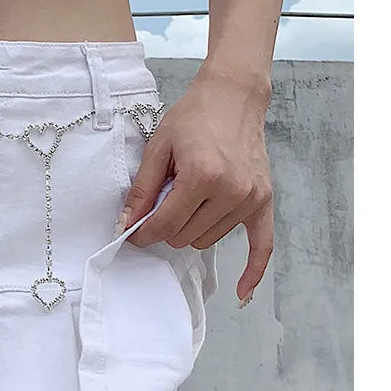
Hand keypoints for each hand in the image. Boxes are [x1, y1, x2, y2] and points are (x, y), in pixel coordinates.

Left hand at [119, 70, 273, 304]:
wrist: (232, 96)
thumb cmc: (193, 117)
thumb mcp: (157, 148)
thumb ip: (142, 190)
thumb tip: (125, 225)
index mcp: (202, 176)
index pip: (165, 225)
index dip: (144, 233)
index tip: (133, 233)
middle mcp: (231, 190)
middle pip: (186, 237)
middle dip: (167, 227)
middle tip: (162, 203)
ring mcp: (251, 197)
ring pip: (209, 240)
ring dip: (192, 230)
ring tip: (189, 198)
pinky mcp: (264, 200)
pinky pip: (263, 245)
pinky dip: (253, 270)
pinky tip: (242, 294)